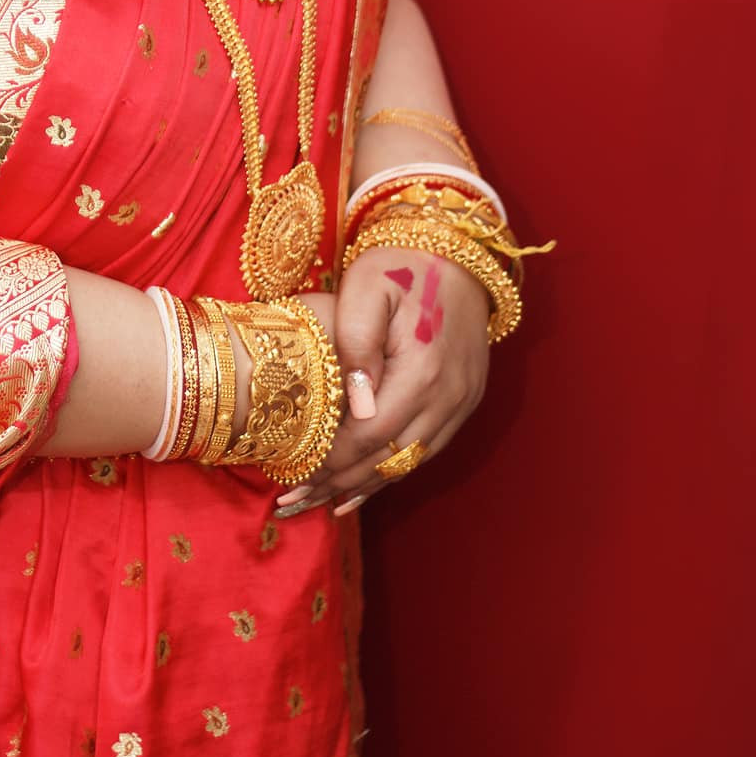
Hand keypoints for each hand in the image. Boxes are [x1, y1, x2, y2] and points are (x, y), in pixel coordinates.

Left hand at [274, 248, 489, 518]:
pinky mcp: (464, 401)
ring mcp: (462, 403)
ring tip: (315, 504)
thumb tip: (356, 409)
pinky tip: (359, 491)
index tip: (291, 477)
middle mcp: (449, 397)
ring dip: (362, 486)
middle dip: (337, 485)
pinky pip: (424, 450)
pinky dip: (389, 472)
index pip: (370, 435)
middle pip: (387, 460)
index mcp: (424, 371)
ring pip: (407, 463)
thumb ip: (356, 344)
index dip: (330, 461)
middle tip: (291, 504)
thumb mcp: (367, 289)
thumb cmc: (401, 264)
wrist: (459, 252)